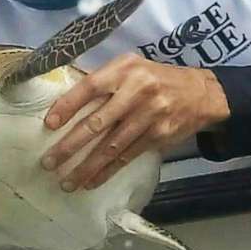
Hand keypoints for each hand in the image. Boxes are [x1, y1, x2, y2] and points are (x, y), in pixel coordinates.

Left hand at [39, 57, 228, 192]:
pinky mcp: (159, 135)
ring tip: (66, 181)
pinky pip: (127, 156)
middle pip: (97, 122)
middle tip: (49, 162)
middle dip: (70, 145)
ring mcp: (149, 115)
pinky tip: (91, 181)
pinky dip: (108, 170)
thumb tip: (66, 103)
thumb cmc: (156, 79)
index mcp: (125, 69)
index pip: (90, 87)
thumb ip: (104, 81)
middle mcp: (137, 90)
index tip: (49, 124)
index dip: (68, 106)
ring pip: (111, 145)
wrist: (201, 93)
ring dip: (87, 166)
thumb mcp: (131, 68)